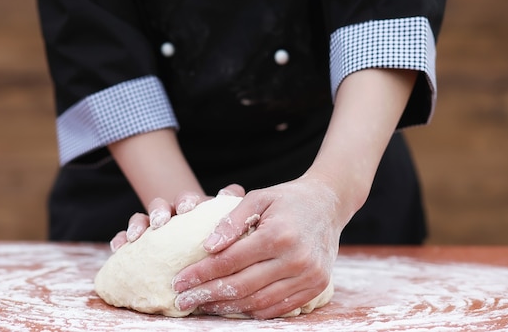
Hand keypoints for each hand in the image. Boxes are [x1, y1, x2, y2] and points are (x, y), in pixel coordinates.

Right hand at [109, 184, 245, 251]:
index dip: (188, 202)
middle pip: (163, 204)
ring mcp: (156, 226)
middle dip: (161, 210)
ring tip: (137, 236)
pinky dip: (121, 239)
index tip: (187, 210)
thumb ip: (232, 214)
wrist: (195, 258)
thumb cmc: (213, 243)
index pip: (190, 200)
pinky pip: (126, 236)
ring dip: (140, 223)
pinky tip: (118, 248)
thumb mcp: (225, 231)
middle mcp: (174, 214)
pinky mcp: (140, 240)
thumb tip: (234, 192)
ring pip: (143, 217)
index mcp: (195, 211)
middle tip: (162, 221)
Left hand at [171, 176, 345, 318]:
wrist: (329, 204)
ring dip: (228, 307)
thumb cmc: (287, 198)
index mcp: (277, 234)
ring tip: (203, 305)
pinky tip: (233, 307)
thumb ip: (231, 221)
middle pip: (242, 286)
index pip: (229, 261)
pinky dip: (253, 311)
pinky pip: (279, 307)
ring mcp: (309, 276)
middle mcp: (295, 259)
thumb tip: (206, 247)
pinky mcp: (316, 287)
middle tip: (183, 300)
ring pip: (259, 302)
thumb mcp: (258, 197)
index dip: (200, 274)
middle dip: (207, 295)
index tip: (178, 282)